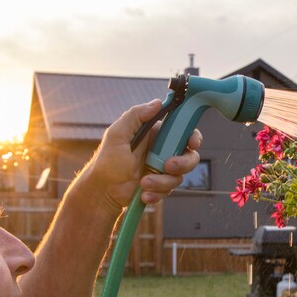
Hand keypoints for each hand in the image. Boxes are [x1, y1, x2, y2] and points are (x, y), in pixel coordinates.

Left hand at [85, 99, 201, 209]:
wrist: (103, 191)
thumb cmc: (106, 162)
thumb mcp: (117, 134)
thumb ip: (135, 115)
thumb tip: (158, 103)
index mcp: (155, 134)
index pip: (182, 130)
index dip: (192, 135)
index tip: (192, 143)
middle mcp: (162, 151)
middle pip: (189, 155)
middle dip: (182, 163)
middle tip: (168, 167)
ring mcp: (162, 170)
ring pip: (179, 176)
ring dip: (162, 181)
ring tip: (144, 183)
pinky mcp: (161, 185)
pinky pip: (170, 190)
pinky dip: (157, 193)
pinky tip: (143, 193)